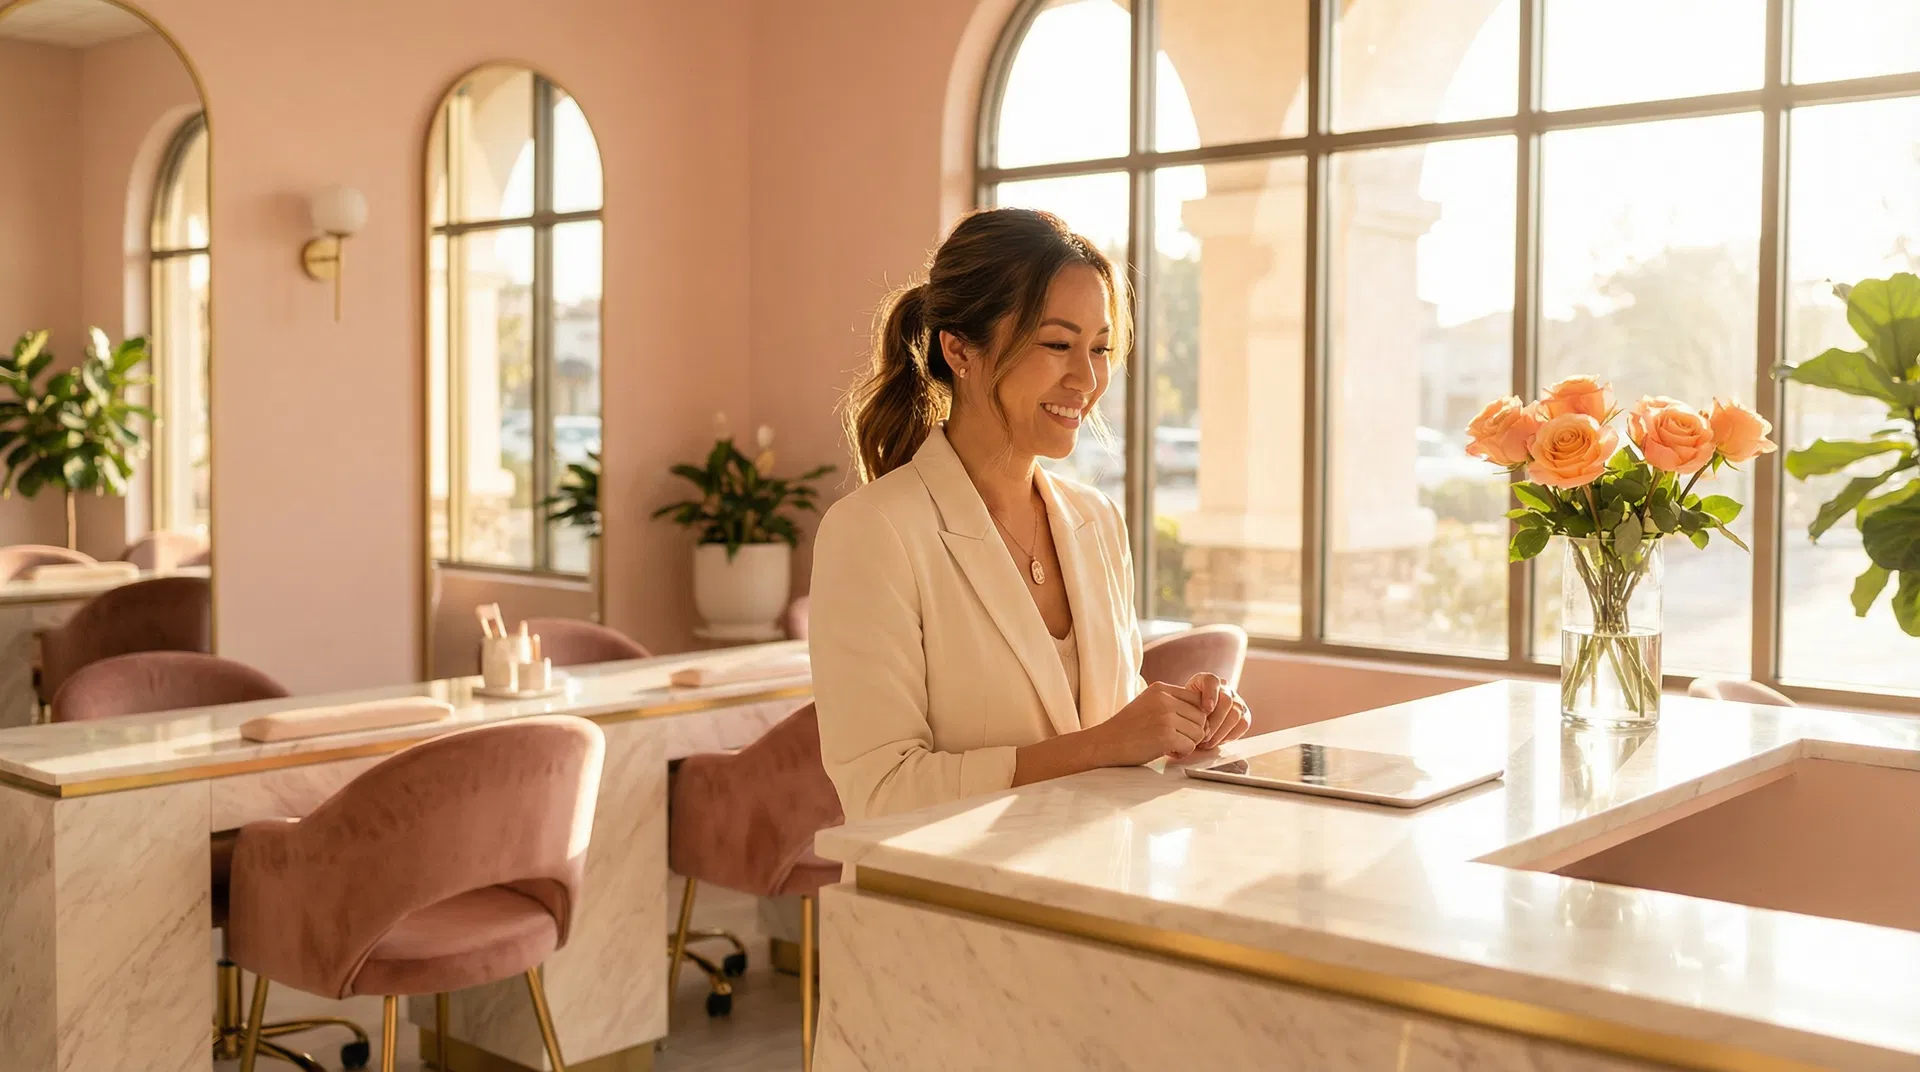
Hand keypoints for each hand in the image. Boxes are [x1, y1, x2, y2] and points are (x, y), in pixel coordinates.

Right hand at [1090, 682, 1208, 765]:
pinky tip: (1168, 752)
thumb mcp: (1148, 704)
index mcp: (1161, 689)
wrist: (1104, 743)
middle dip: (1193, 732)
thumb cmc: (1127, 728)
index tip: (1184, 727)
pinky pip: (1190, 746)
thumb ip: (1172, 703)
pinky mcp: (1165, 735)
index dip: (1196, 716)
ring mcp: (1164, 717)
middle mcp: (1164, 699)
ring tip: (1171, 745)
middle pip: (1201, 717)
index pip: (1197, 699)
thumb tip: (1205, 713)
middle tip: (1177, 740)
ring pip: (1199, 732)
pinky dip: (1182, 753)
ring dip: (1189, 743)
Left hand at [1187, 672, 1251, 751]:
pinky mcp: (1244, 715)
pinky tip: (1216, 742)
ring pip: (1235, 714)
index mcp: (1207, 680)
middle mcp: (1225, 688)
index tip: (1206, 709)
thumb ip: (1183, 707)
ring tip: (1206, 743)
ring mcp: (1237, 701)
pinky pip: (1243, 724)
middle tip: (1202, 737)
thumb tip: (1191, 721)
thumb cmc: (1185, 712)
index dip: (1210, 694)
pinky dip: (1229, 736)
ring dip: (1220, 732)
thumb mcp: (1180, 705)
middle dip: (1214, 723)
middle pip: (1226, 701)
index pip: (1211, 681)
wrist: (1194, 717)